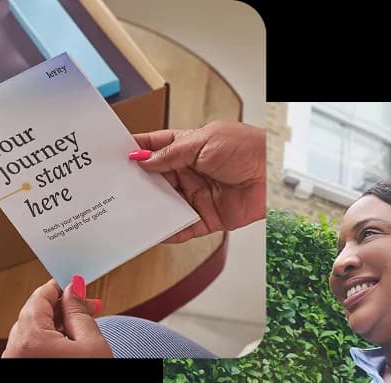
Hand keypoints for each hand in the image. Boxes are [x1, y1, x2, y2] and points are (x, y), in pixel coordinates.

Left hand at [2, 276, 111, 357]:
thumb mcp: (92, 344)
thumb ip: (80, 312)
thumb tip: (73, 291)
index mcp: (30, 339)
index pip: (40, 297)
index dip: (61, 287)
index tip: (76, 284)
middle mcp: (16, 351)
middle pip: (36, 315)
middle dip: (63, 308)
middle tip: (88, 307)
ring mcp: (16, 363)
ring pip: (34, 333)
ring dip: (57, 326)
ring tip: (83, 330)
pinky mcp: (18, 377)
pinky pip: (32, 350)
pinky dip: (49, 343)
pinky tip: (70, 346)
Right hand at [130, 120, 265, 242]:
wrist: (272, 175)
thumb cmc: (246, 148)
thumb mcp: (203, 143)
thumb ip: (172, 154)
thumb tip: (144, 161)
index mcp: (189, 147)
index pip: (156, 148)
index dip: (138, 151)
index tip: (117, 155)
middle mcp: (191, 172)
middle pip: (158, 179)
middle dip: (139, 183)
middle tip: (118, 187)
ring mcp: (199, 195)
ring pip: (168, 205)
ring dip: (152, 208)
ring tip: (131, 211)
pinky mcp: (208, 218)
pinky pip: (184, 227)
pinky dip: (170, 231)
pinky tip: (156, 232)